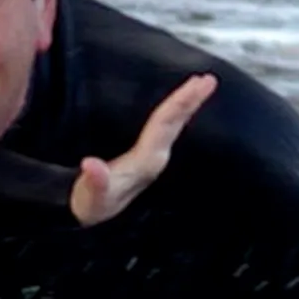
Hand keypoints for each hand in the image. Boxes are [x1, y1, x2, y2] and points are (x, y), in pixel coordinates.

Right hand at [69, 73, 215, 225]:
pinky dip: (174, 113)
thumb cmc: (91, 206)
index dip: (179, 104)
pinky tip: (178, 105)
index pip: (163, 126)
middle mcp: (153, 157)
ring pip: (172, 125)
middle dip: (190, 100)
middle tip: (208, 80)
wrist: (92, 219)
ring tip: (200, 84)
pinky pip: (164, 128)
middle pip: (174, 123)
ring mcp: (151, 156)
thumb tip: (90, 164)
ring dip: (185, 104)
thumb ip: (94, 182)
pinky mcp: (145, 155)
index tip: (195, 86)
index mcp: (145, 161)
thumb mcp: (90, 197)